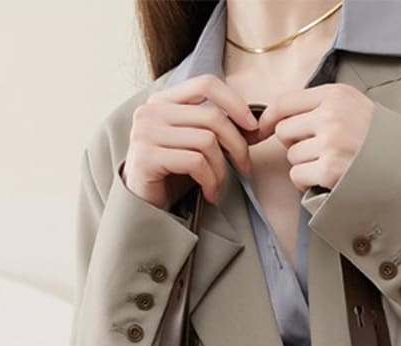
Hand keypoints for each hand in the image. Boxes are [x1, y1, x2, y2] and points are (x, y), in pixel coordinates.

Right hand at [121, 74, 258, 209]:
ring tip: (219, 186)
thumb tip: (257, 127)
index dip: (235, 103)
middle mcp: (151, 111)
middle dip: (237, 146)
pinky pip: (196, 162)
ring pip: (207, 141)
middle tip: (244, 168)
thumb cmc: (172, 176)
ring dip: (222, 170)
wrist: (143, 207)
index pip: (206, 84)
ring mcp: (146, 132)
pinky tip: (210, 194)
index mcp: (163, 101)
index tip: (252, 127)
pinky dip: (211, 181)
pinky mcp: (147, 156)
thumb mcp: (197, 146)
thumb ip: (219, 130)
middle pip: (213, 117)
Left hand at [253, 84, 374, 191]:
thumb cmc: (375, 140)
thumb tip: (271, 121)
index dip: (268, 120)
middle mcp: (331, 115)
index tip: (260, 131)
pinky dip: (307, 182)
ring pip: (291, 156)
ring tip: (330, 164)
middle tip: (317, 152)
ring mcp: (330, 142)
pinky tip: (327, 179)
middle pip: (284, 132)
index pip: (284, 103)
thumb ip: (318, 108)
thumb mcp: (352, 108)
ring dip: (304, 165)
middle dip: (294, 145)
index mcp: (335, 95)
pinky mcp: (329, 169)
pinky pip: (297, 176)